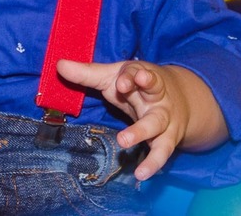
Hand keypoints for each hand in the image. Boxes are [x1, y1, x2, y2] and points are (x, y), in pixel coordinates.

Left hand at [56, 59, 191, 180]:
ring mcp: (165, 118)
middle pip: (153, 89)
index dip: (130, 76)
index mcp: (143, 76)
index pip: (137, 72)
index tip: (121, 81)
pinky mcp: (168, 139)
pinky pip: (162, 152)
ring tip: (124, 141)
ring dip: (141, 132)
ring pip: (157, 124)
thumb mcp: (114, 77)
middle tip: (122, 89)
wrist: (181, 100)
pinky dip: (153, 164)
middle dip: (143, 89)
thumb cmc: (137, 86)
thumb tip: (59, 65)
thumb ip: (88, 73)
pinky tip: (142, 175)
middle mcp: (157, 96)